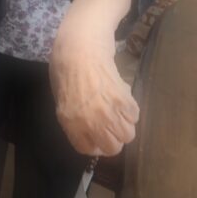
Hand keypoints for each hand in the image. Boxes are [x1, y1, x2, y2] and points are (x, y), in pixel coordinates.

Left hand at [50, 8, 138, 156]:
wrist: (80, 47)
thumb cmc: (65, 69)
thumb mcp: (61, 99)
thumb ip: (74, 119)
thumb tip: (88, 130)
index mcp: (71, 122)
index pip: (88, 149)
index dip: (95, 144)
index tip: (98, 136)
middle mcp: (91, 122)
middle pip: (113, 148)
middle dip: (113, 138)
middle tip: (111, 125)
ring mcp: (109, 112)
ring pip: (128, 134)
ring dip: (124, 125)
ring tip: (117, 111)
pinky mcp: (124, 99)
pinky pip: (135, 116)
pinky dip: (130, 110)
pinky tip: (121, 98)